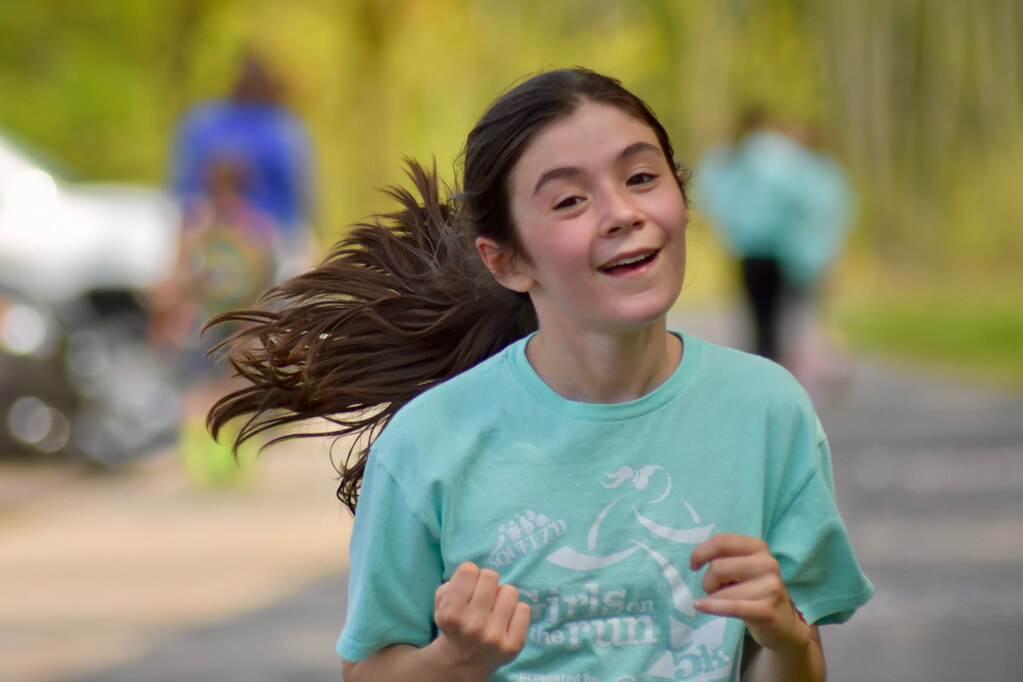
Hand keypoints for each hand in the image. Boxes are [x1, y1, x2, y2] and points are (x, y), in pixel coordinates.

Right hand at [431, 562, 530, 676]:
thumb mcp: (440, 604)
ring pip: (510, 590)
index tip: (467, 587)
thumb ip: (452, 583)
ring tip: (495, 608)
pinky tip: (505, 621)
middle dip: (486, 583)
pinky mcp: (512, 646)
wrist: (463, 662)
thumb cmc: (454, 623)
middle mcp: (472, 625)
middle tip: (482, 598)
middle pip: (490, 576)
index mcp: (451, 613)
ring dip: (502, 596)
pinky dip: (516, 611)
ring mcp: (494, 637)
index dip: (469, 575)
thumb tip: (475, 573)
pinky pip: (523, 609)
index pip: (469, 569)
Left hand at [689, 534, 810, 651]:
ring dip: (714, 598)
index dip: (701, 552)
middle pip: (717, 567)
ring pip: (721, 590)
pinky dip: (712, 606)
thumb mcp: (745, 567)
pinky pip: (731, 607)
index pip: (721, 542)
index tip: (694, 565)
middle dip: (708, 581)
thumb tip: (696, 557)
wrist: (784, 623)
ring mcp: (769, 587)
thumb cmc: (756, 591)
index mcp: (758, 547)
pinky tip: (699, 605)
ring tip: (726, 602)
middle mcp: (767, 563)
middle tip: (715, 590)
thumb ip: (726, 556)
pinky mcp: (766, 610)